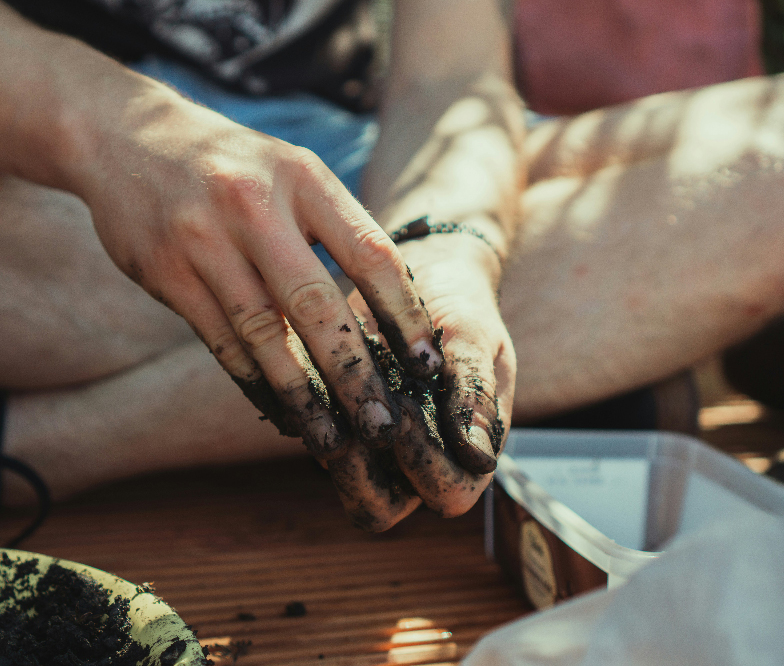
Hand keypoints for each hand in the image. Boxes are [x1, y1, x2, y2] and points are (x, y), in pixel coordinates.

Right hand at [70, 91, 442, 458]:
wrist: (125, 135)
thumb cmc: (232, 164)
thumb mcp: (291, 172)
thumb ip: (336, 230)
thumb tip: (389, 313)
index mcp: (302, 177)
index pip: (369, 254)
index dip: (403, 317)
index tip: (428, 367)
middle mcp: (253, 205)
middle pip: (315, 305)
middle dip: (354, 374)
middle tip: (385, 427)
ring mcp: (203, 240)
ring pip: (263, 334)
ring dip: (302, 394)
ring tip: (332, 438)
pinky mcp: (165, 272)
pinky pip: (219, 340)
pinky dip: (254, 380)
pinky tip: (280, 409)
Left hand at [328, 232, 515, 529]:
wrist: (427, 274)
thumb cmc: (462, 309)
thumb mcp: (474, 338)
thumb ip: (474, 391)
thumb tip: (478, 457)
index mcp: (465, 452)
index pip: (448, 495)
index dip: (427, 465)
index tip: (409, 410)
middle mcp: (416, 461)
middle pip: (382, 508)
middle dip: (366, 473)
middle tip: (363, 415)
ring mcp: (372, 446)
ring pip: (341, 481)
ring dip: (332, 450)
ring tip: (330, 401)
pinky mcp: (336, 420)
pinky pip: (313, 437)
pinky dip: (308, 416)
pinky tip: (305, 378)